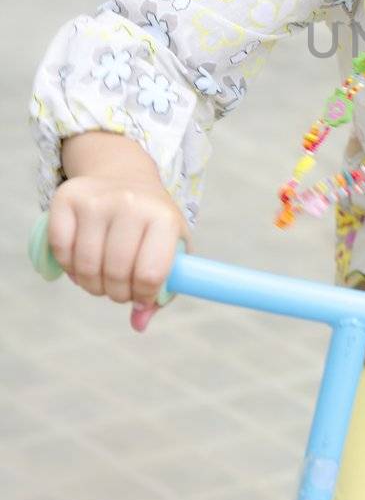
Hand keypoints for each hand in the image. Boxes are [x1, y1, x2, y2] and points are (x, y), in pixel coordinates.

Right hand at [47, 173, 191, 331]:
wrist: (124, 176)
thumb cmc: (150, 223)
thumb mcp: (169, 248)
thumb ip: (161, 291)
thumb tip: (139, 324)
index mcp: (164, 218)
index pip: (150, 274)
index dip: (143, 296)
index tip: (141, 295)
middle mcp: (131, 203)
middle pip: (115, 273)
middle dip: (116, 294)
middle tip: (119, 291)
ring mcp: (97, 199)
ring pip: (85, 265)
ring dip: (91, 284)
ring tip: (101, 280)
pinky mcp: (66, 198)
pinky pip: (60, 249)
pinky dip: (68, 266)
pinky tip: (81, 263)